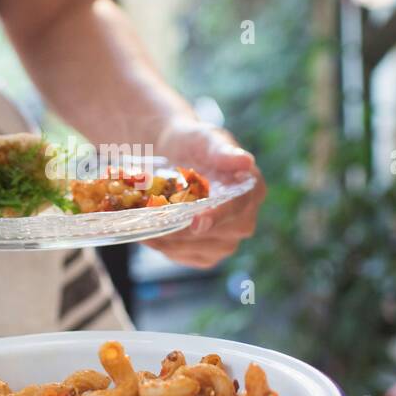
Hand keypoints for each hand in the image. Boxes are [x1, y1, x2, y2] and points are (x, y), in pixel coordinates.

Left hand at [145, 118, 264, 268]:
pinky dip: (165, 247)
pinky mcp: (206, 253)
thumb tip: (246, 160)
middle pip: (217, 235)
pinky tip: (149, 234)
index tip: (195, 221)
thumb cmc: (192, 143)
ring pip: (198, 250)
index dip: (217, 217)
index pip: (238, 208)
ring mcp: (226, 239)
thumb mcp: (205, 139)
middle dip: (183, 231)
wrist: (172, 156)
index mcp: (251, 190)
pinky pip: (186, 256)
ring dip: (169, 241)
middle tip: (152, 223)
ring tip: (144, 227)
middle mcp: (244, 219)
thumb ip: (222, 151)